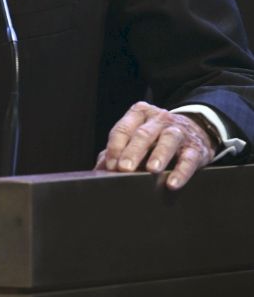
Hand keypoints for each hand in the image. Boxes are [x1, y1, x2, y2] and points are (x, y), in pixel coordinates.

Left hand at [94, 101, 216, 189]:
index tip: (110, 166)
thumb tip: (99, 170)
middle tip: (124, 168)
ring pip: (168, 139)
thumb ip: (117, 150)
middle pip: (143, 134)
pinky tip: (172, 182)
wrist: (196, 130)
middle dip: (132, 151)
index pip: (123, 129)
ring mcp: (179, 131)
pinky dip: (181, 171)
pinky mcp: (196, 147)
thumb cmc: (156, 137)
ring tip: (151, 169)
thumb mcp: (136, 137)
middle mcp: (159, 119)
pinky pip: (189, 158)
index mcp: (139, 114)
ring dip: (159, 155)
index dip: (115, 147)